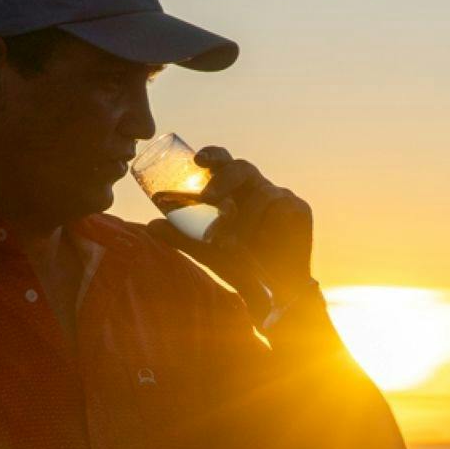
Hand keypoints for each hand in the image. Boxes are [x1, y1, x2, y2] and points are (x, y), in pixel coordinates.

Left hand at [147, 147, 313, 321]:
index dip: (213, 156)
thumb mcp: (205, 249)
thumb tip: (150, 225)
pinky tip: (261, 244)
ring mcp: (280, 197)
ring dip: (244, 219)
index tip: (197, 160)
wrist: (270, 292)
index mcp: (235, 191)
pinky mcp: (299, 209)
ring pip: (261, 194)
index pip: (223, 164)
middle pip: (242, 168)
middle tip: (208, 197)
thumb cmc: (239, 265)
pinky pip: (280, 206)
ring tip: (233, 244)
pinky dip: (266, 225)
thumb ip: (180, 236)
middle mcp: (257, 188)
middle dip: (224, 178)